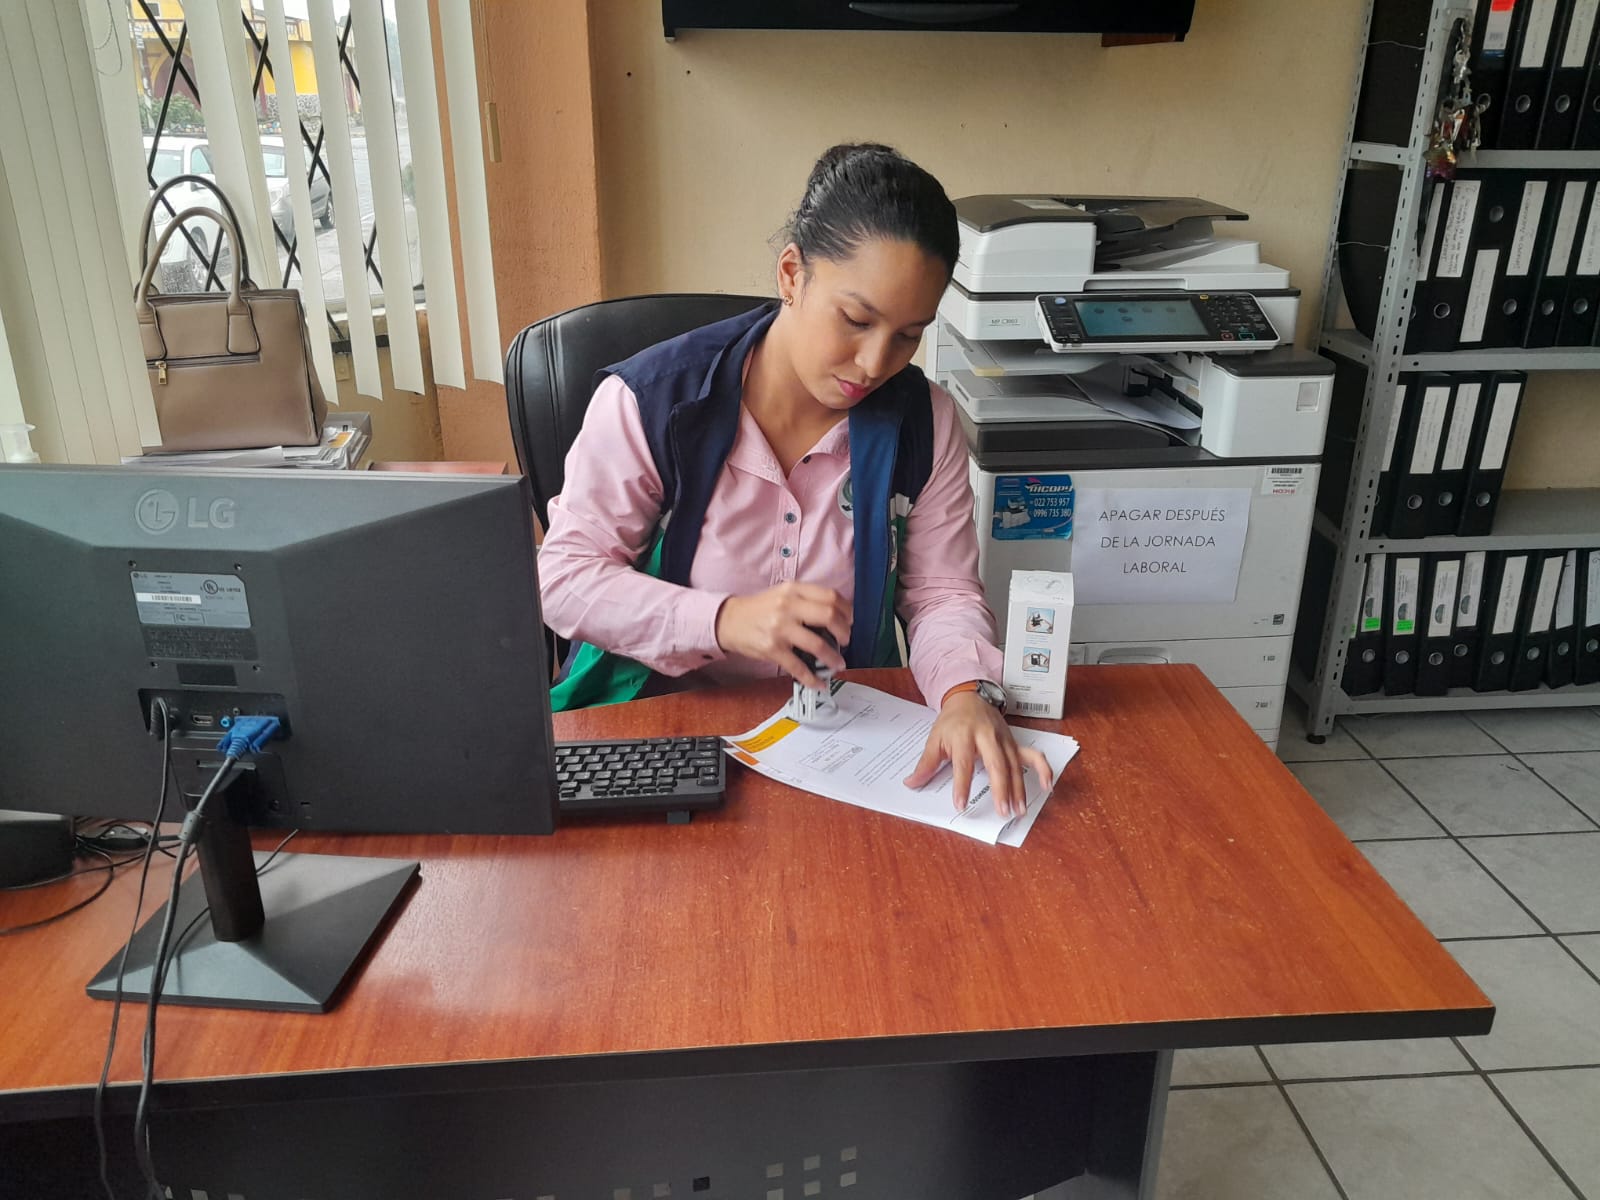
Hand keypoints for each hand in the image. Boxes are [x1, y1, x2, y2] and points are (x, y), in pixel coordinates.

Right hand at [714, 582, 849, 688]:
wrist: (729, 620)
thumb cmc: (759, 609)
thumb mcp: (783, 594)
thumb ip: (806, 600)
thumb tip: (836, 618)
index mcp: (793, 590)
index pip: (830, 596)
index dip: (846, 611)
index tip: (849, 621)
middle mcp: (788, 606)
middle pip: (829, 616)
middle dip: (844, 632)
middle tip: (845, 641)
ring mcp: (779, 628)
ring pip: (817, 644)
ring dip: (833, 658)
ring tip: (838, 664)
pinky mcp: (772, 648)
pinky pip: (798, 666)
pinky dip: (812, 678)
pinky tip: (819, 682)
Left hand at [902, 691, 1052, 818]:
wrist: (969, 696)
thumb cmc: (951, 721)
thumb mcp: (934, 739)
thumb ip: (926, 763)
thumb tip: (911, 783)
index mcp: (964, 735)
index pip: (963, 763)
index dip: (962, 784)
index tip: (960, 804)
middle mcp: (986, 737)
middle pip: (996, 764)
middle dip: (1001, 788)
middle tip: (1002, 811)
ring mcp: (1004, 739)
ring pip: (1015, 764)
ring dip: (1019, 788)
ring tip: (1019, 810)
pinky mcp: (1014, 741)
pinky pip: (1032, 754)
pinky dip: (1042, 768)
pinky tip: (1047, 785)